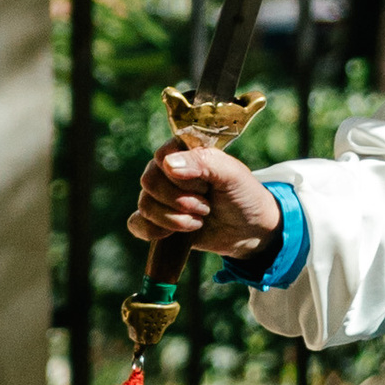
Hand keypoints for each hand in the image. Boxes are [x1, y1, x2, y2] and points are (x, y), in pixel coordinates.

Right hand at [129, 144, 281, 260]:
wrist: (249, 229)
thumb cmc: (243, 195)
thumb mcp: (232, 174)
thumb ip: (204, 162)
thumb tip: (168, 164)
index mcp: (183, 150)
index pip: (162, 157)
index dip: (182, 176)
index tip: (206, 184)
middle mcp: (166, 170)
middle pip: (149, 181)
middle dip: (181, 200)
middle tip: (206, 205)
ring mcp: (159, 196)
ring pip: (145, 205)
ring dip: (175, 219)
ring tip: (200, 219)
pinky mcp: (155, 220)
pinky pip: (136, 224)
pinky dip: (155, 231)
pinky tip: (175, 233)